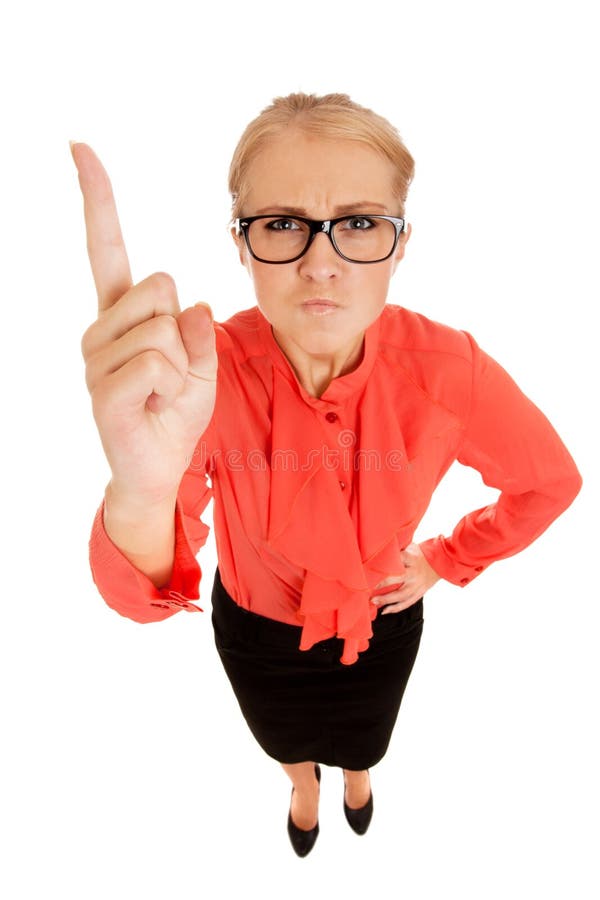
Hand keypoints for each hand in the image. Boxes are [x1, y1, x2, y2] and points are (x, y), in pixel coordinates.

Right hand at [73, 142, 217, 503]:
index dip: (98, 199)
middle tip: (173, 370)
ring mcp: (96, 359)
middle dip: (184, 329)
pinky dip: (173, 386)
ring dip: (182, 365)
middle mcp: (101, 329)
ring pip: (164, 329)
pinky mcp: (104, 391)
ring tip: (163, 391)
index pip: (108, 247)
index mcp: (121, 315)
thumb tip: (193, 306)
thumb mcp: (203, 365)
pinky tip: (154, 405)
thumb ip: (199, 333)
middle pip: (160, 286)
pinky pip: (158, 363)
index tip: (79, 147)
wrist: (159, 467)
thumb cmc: (176, 412)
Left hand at [371, 543, 439, 613]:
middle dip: (383, 583)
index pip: (399, 558)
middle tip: (369, 587)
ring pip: (402, 595)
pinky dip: (396, 608)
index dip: (387, 562)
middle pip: (399, 578)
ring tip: (374, 601)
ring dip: (387, 599)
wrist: (438, 563)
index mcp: (412, 558)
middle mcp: (415, 572)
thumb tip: (380, 547)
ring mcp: (418, 584)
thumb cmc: (418, 554)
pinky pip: (407, 603)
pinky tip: (385, 611)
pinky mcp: (420, 593)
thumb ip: (398, 548)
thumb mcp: (410, 546)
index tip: (372, 565)